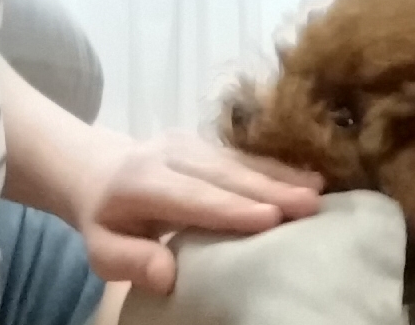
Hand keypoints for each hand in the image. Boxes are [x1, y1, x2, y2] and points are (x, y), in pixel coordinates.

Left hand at [74, 132, 323, 293]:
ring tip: (317, 192)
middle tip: (310, 205)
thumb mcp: (102, 249)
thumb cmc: (107, 219)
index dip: (231, 207)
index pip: (190, 196)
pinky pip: (244, 155)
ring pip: (239, 160)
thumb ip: (131, 260)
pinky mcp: (207, 140)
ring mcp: (191, 141)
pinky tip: (308, 176)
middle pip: (223, 173)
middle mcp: (169, 153)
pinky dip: (277, 167)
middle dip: (269, 188)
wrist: (97, 169)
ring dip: (280, 175)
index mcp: (141, 182)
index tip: (269, 218)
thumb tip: (167, 274)